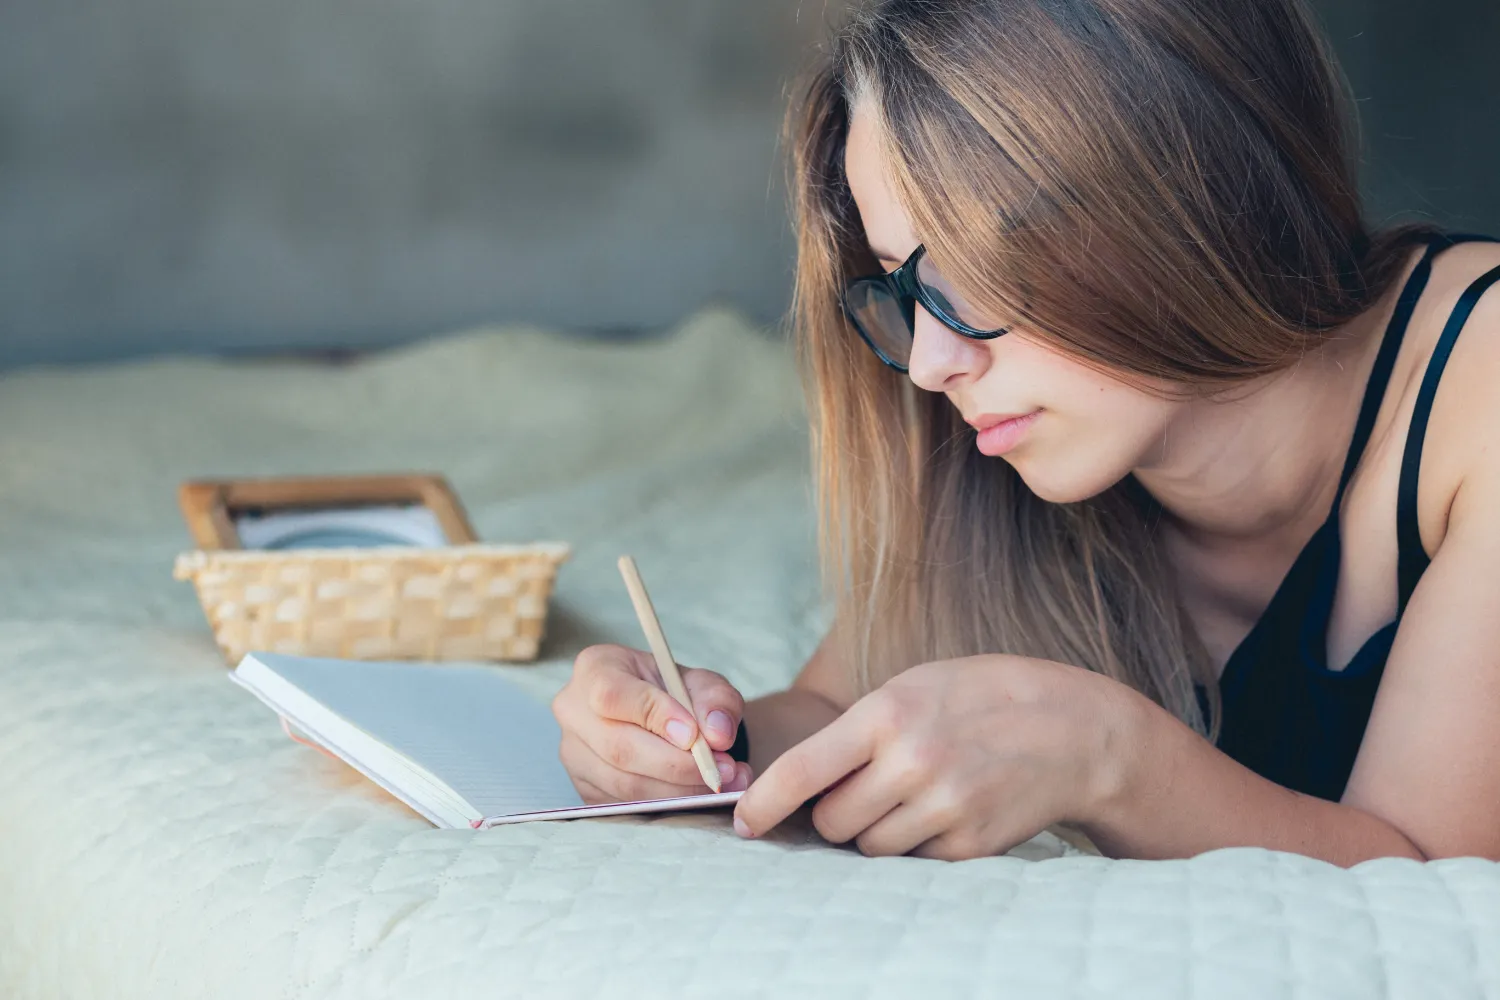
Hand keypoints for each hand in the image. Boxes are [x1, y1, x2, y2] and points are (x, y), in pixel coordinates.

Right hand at [552, 643, 753, 802]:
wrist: (660, 717)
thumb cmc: (674, 693)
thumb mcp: (701, 683)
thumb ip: (715, 700)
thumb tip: (717, 735)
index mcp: (594, 669)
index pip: (613, 695)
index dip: (655, 716)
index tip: (694, 735)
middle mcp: (573, 711)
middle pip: (618, 747)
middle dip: (676, 765)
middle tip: (720, 769)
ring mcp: (573, 754)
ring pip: (623, 784)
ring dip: (678, 791)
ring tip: (719, 782)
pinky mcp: (585, 789)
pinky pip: (624, 805)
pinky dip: (667, 805)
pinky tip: (698, 795)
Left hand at [732, 654, 1138, 858]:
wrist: (1074, 729)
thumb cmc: (980, 698)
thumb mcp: (915, 686)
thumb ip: (860, 730)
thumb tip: (805, 787)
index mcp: (887, 714)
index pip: (802, 770)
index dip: (762, 803)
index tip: (741, 824)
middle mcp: (911, 763)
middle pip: (831, 823)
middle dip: (835, 815)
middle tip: (866, 790)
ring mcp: (943, 807)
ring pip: (869, 849)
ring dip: (875, 832)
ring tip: (914, 794)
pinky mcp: (970, 844)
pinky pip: (913, 863)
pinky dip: (917, 845)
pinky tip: (946, 809)